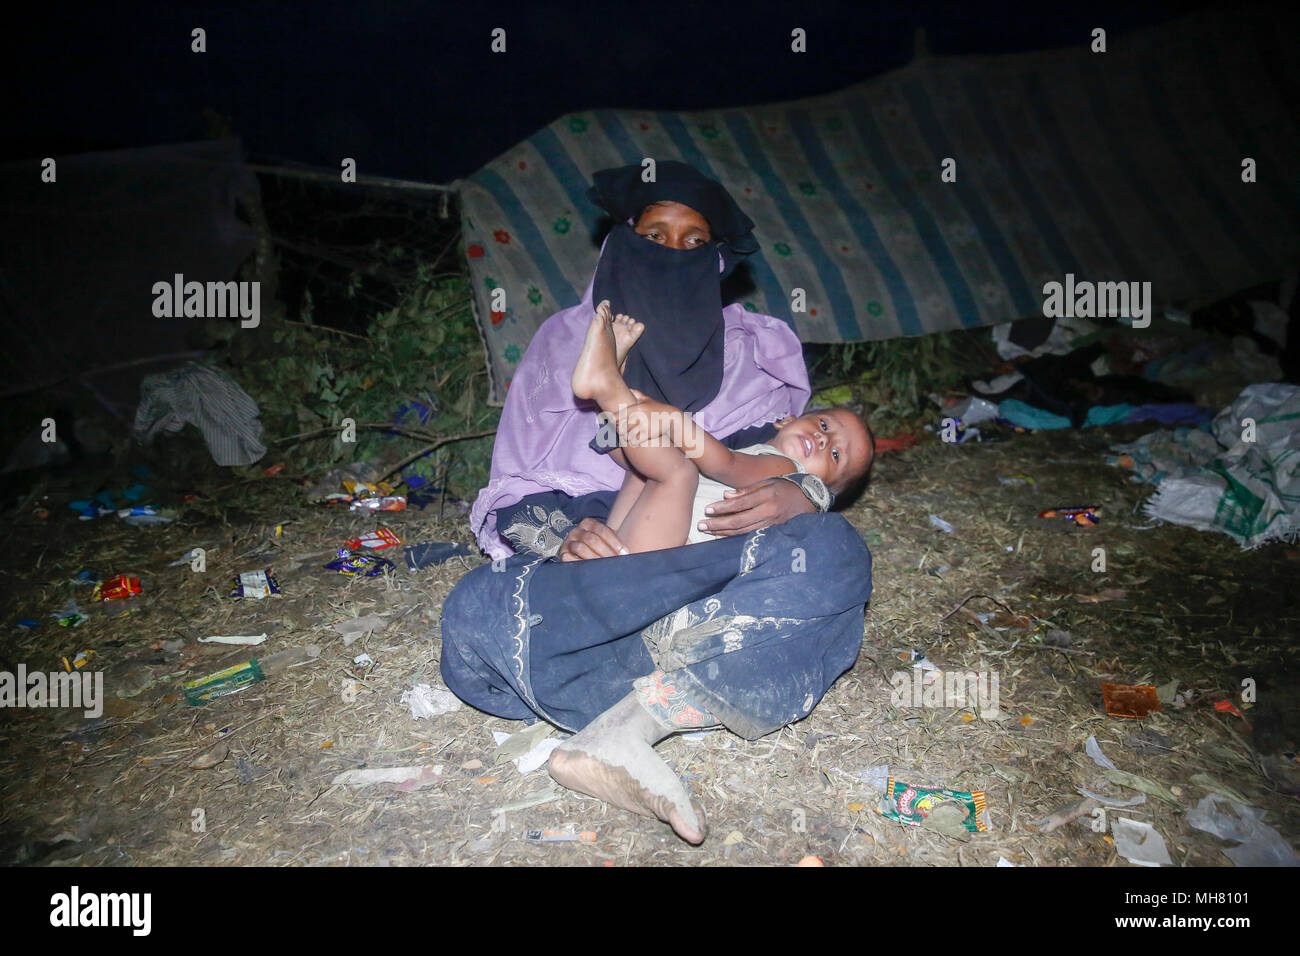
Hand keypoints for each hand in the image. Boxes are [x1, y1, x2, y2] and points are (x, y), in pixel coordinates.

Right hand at [558, 518, 628, 560]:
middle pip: (592, 539)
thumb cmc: (599, 551)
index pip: (602, 530)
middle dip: (606, 552)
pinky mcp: (562, 554)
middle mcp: (576, 531)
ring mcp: (567, 542)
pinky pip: (568, 558)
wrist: (580, 559)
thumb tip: (626, 554)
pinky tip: (590, 570)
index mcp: (588, 524)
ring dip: (595, 559)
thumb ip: (614, 544)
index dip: (615, 542)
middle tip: (616, 562)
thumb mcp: (606, 542)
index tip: (624, 553)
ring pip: (581, 548)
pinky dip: (579, 563)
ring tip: (605, 567)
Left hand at [617, 390, 680, 446]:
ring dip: (625, 436)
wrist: (672, 417)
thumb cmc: (657, 408)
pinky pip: (635, 441)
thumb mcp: (648, 400)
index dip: (613, 419)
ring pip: (627, 435)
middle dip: (619, 430)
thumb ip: (638, 394)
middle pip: (620, 427)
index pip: (618, 416)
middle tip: (620, 430)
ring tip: (626, 435)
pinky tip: (635, 439)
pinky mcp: (649, 434)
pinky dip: (633, 441)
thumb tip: (630, 389)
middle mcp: (639, 417)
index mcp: (636, 408)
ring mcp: (643, 426)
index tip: (613, 421)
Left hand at [697, 476, 814, 536]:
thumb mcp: (767, 482)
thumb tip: (726, 496)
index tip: (708, 510)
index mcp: (766, 496)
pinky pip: (751, 536)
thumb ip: (746, 490)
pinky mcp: (774, 532)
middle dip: (718, 524)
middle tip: (702, 525)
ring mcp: (772, 524)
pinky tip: (724, 538)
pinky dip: (736, 538)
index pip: (740, 503)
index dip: (722, 508)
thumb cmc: (784, 488)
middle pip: (739, 520)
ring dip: (724, 532)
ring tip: (709, 532)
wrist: (809, 500)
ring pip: (744, 531)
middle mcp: (769, 511)